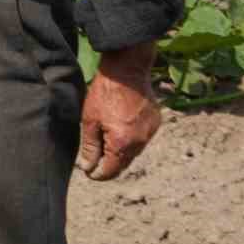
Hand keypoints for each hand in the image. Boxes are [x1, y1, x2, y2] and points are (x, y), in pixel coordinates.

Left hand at [76, 42, 161, 180]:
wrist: (127, 68)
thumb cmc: (105, 92)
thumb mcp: (90, 120)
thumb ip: (90, 147)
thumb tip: (88, 167)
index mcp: (122, 144)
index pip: (110, 172)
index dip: (98, 174)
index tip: (89, 171)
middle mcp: (140, 142)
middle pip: (123, 164)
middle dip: (109, 163)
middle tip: (95, 155)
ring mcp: (150, 133)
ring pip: (133, 152)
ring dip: (121, 150)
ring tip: (107, 137)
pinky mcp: (156, 123)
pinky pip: (142, 138)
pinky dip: (131, 137)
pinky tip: (121, 125)